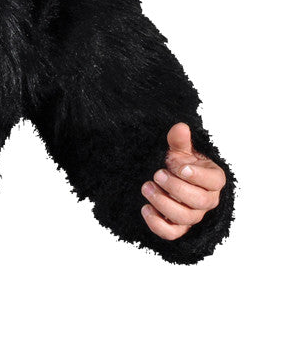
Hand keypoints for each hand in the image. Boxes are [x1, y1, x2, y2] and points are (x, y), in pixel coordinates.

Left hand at [140, 122, 225, 239]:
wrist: (168, 178)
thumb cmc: (179, 164)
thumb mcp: (179, 150)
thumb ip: (179, 141)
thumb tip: (180, 127)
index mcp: (212, 179)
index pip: (214, 181)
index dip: (197, 176)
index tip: (179, 167)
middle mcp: (207, 199)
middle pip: (200, 201)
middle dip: (176, 188)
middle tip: (157, 174)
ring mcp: (193, 215)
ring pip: (186, 218)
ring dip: (164, 203)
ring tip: (147, 187)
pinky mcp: (178, 226)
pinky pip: (171, 233)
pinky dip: (158, 224)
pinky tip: (145, 208)